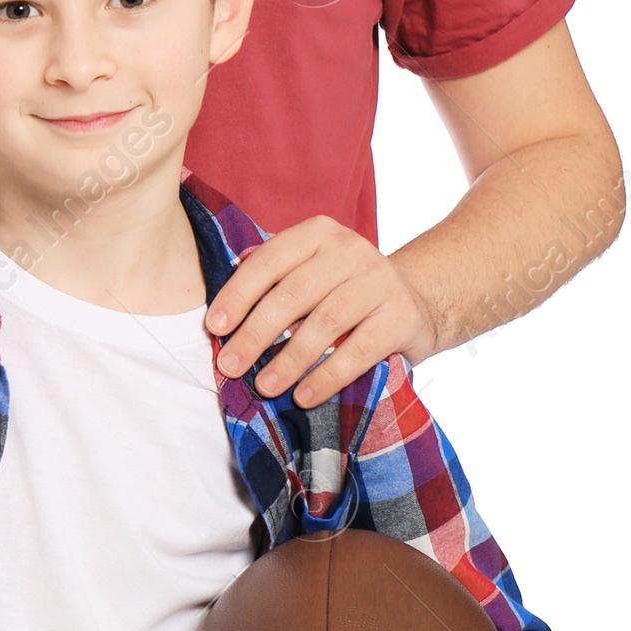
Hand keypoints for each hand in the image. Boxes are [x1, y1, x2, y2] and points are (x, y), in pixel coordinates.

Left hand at [206, 217, 438, 409]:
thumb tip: (221, 314)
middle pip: (293, 294)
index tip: (215, 328)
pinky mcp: (401, 315)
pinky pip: (358, 351)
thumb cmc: (344, 289)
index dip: (238, 295)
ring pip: (325, 323)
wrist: (415, 300)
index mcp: (318, 234)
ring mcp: (379, 281)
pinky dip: (327, 376)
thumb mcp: (310, 270)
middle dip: (256, 334)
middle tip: (230, 366)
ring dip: (289, 360)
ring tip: (265, 386)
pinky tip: (304, 396)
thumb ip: (272, 279)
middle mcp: (350, 250)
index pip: (269, 262)